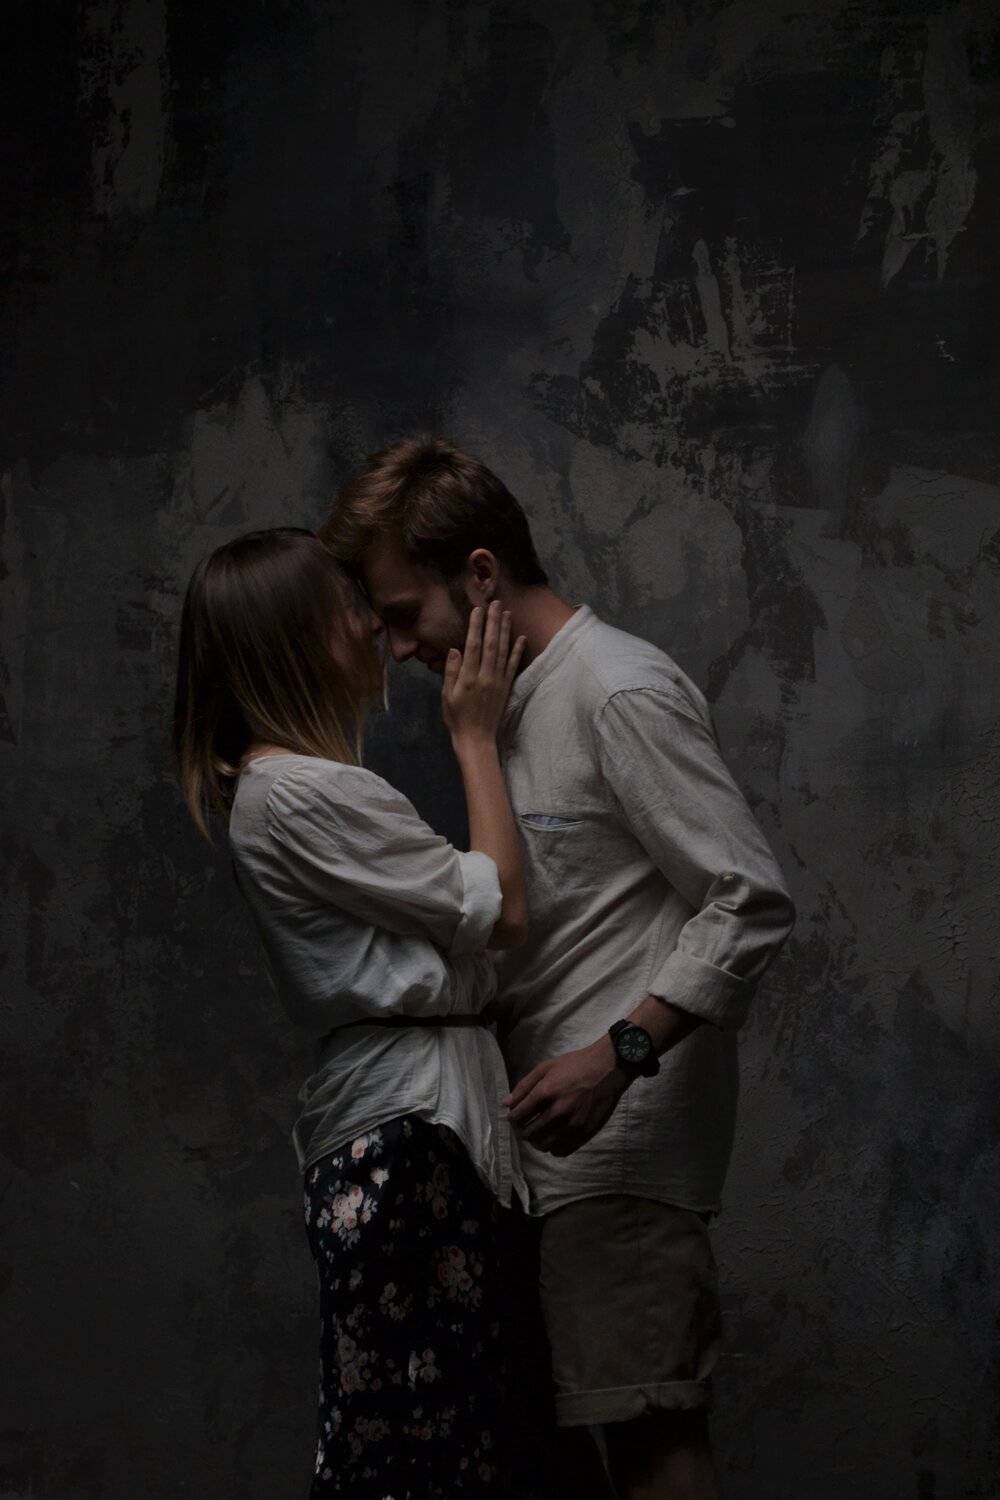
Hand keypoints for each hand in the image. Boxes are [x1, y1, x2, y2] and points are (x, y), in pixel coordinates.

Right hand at [442, 601, 525, 745]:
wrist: (477, 738)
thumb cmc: (456, 717)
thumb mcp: (446, 696)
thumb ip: (451, 672)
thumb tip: (454, 649)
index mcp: (468, 678)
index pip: (473, 646)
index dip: (475, 626)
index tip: (477, 609)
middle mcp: (485, 677)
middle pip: (491, 644)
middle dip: (493, 622)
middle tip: (495, 602)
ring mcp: (499, 681)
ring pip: (504, 651)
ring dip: (506, 631)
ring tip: (507, 613)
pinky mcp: (507, 687)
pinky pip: (514, 666)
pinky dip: (518, 651)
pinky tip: (521, 637)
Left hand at [504, 1037, 629, 1156]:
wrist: (608, 1068)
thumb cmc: (575, 1064)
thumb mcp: (546, 1067)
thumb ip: (524, 1086)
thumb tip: (506, 1103)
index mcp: (546, 1092)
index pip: (518, 1116)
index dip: (512, 1118)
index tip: (514, 1116)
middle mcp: (558, 1112)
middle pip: (529, 1134)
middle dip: (521, 1131)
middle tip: (524, 1126)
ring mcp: (573, 1125)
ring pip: (544, 1145)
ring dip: (536, 1141)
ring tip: (537, 1133)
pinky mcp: (586, 1133)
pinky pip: (562, 1150)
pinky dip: (553, 1148)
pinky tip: (553, 1139)